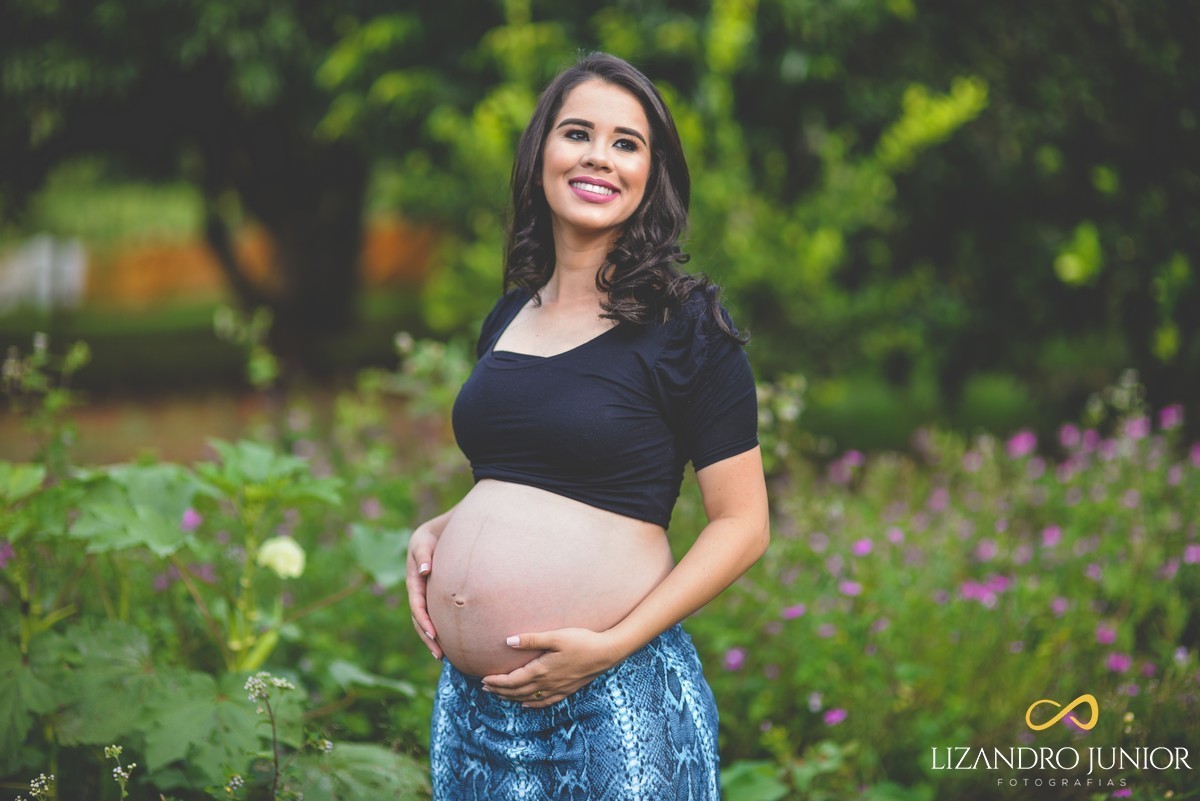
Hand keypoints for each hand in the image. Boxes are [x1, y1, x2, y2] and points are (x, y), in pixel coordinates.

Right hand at [406, 523, 441, 658]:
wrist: (437, 534)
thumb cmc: (430, 537)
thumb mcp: (423, 542)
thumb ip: (423, 556)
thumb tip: (425, 571)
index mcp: (414, 581)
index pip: (417, 606)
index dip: (424, 621)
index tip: (433, 635)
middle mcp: (418, 592)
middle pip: (420, 620)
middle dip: (428, 638)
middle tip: (439, 654)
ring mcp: (426, 596)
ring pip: (426, 622)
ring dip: (432, 639)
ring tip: (443, 656)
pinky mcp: (435, 597)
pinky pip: (436, 616)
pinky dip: (441, 629)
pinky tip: (450, 643)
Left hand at [481, 628, 622, 707]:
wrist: (606, 652)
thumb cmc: (582, 641)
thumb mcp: (555, 636)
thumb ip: (531, 640)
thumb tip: (508, 641)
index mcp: (541, 670)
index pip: (513, 680)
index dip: (497, 682)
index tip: (484, 679)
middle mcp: (547, 683)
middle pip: (518, 692)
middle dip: (500, 691)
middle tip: (485, 688)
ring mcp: (558, 688)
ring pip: (529, 698)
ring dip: (512, 698)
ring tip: (500, 695)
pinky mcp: (567, 690)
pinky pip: (545, 702)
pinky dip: (533, 704)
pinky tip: (527, 704)